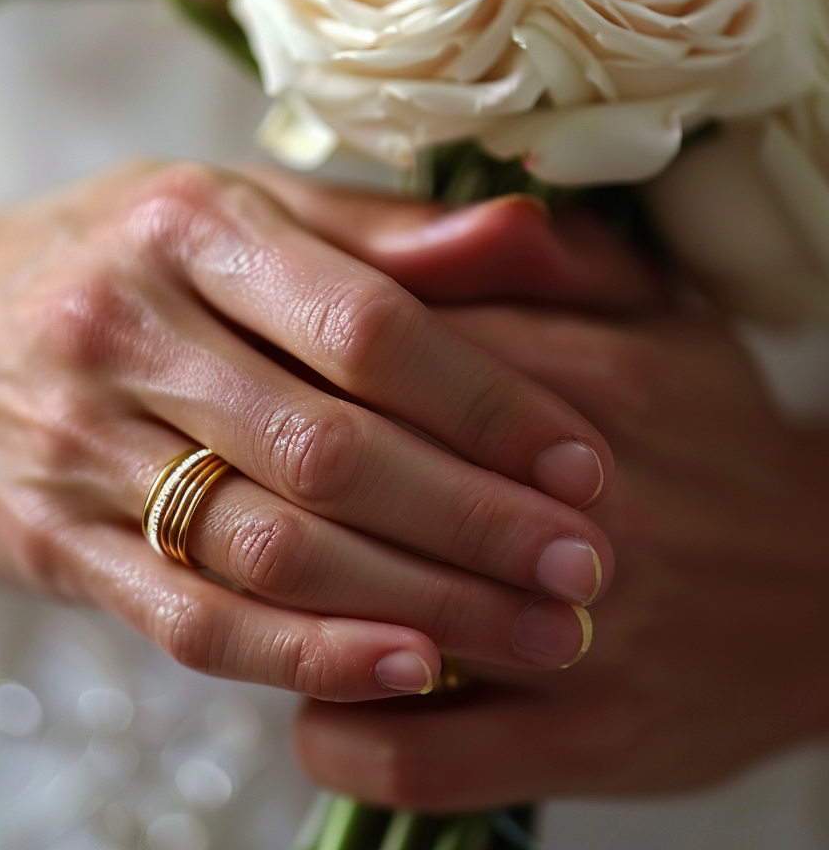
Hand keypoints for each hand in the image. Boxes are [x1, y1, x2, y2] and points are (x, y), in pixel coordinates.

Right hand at [0, 162, 615, 700]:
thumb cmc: (98, 255)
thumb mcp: (222, 209)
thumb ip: (372, 231)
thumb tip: (521, 238)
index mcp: (191, 225)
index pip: (367, 324)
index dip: (488, 400)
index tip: (584, 462)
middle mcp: (129, 328)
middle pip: (333, 446)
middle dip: (476, 518)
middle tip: (585, 566)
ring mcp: (81, 443)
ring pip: (272, 542)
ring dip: (417, 598)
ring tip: (532, 633)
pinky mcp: (54, 541)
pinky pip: (189, 614)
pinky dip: (302, 653)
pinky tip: (403, 669)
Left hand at [294, 222, 828, 806]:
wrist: (823, 578)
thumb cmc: (708, 431)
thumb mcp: (653, 316)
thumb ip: (551, 263)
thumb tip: (459, 224)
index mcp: (587, 385)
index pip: (390, 357)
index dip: (293, 364)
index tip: (245, 368)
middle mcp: (575, 516)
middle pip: (358, 492)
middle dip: (263, 480)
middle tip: (214, 471)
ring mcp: (577, 642)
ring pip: (370, 631)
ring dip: (282, 614)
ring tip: (246, 584)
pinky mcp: (586, 745)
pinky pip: (411, 757)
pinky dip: (338, 731)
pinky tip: (318, 694)